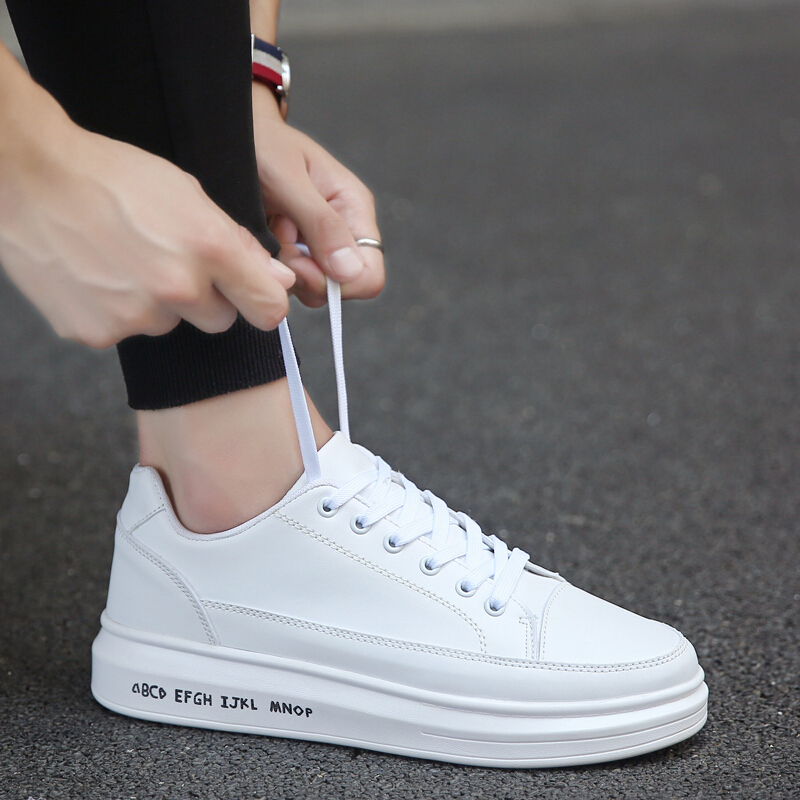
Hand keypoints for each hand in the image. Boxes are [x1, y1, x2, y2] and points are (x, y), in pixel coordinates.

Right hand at [0, 54, 294, 348]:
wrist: (27, 176)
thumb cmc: (112, 176)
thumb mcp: (189, 194)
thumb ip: (240, 245)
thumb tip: (280, 280)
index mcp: (209, 249)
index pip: (269, 309)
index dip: (264, 301)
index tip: (254, 295)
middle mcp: (177, 288)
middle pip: (220, 321)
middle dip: (206, 298)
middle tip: (170, 260)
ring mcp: (135, 316)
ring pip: (170, 324)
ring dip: (158, 302)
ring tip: (124, 259)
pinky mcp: (97, 333)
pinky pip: (126, 331)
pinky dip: (118, 311)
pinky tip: (98, 274)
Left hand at [252, 83, 384, 307]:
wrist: (231, 135)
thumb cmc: (261, 143)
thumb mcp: (289, 179)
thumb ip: (321, 224)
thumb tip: (350, 271)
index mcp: (353, 208)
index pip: (369, 275)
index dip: (337, 282)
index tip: (299, 261)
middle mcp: (344, 231)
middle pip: (342, 287)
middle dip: (307, 275)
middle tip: (279, 241)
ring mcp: (320, 244)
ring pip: (316, 289)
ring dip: (288, 270)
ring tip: (272, 231)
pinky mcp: (297, 252)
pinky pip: (294, 281)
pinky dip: (276, 267)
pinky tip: (266, 238)